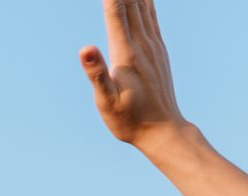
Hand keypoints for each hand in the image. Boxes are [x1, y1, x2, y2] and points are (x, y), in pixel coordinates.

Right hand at [80, 0, 187, 148]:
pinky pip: (151, 15)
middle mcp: (142, 43)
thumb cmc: (130, 121)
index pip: (116, 8)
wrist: (163, 131)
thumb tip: (85, 48)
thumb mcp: (107, 102)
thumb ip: (97, 73)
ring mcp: (153, 44)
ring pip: (144, 3)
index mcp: (126, 52)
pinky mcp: (158, 49)